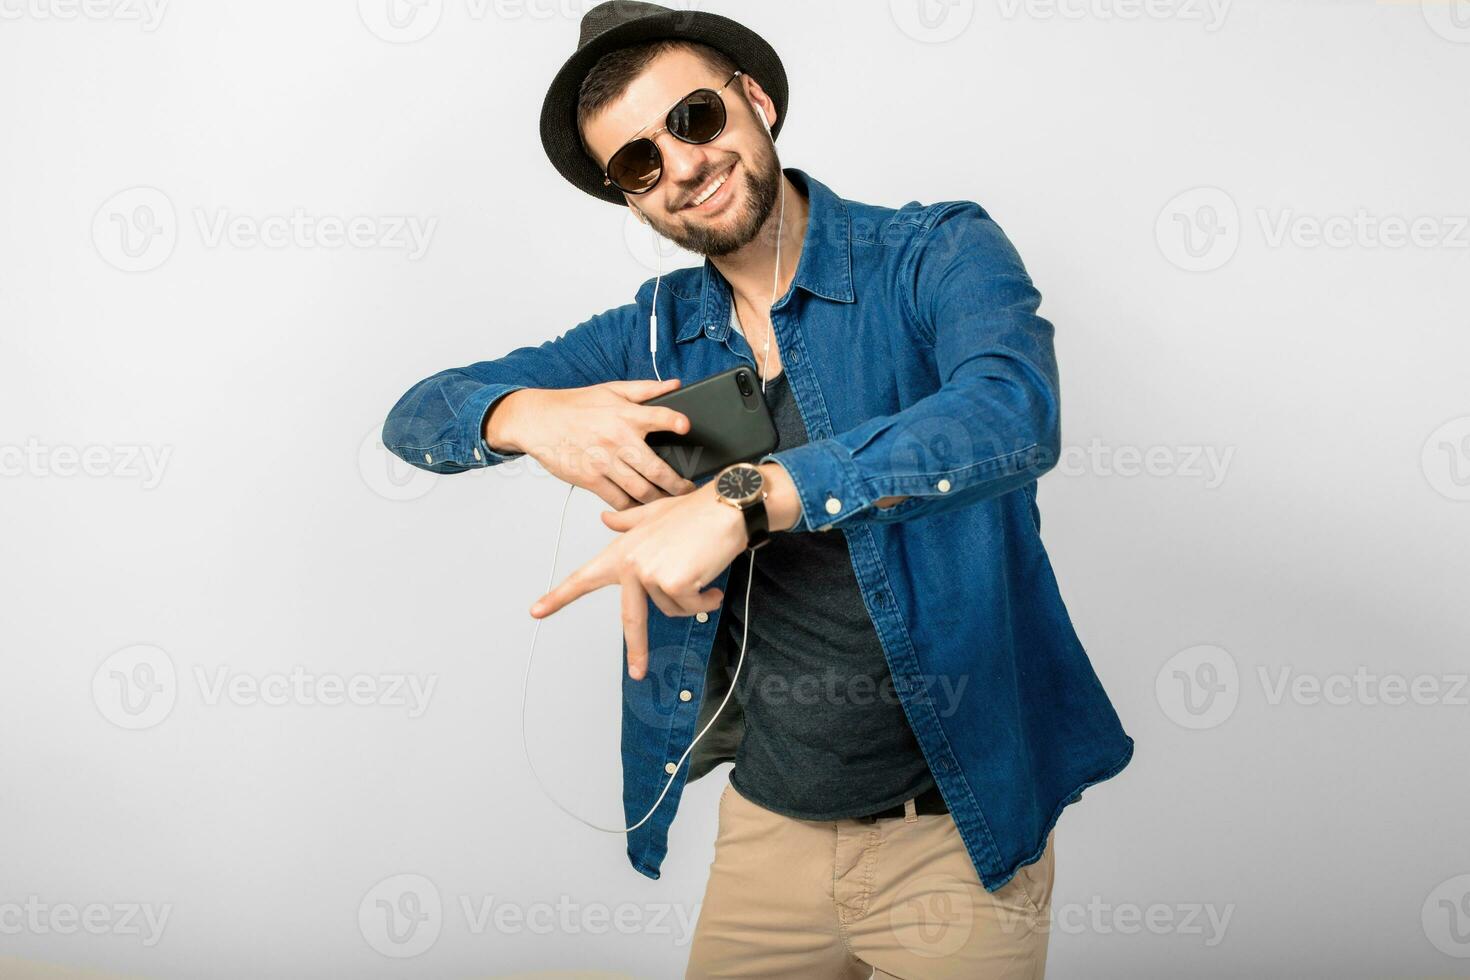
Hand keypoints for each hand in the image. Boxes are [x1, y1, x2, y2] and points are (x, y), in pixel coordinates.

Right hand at [485, 378, 696, 509]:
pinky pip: (618, 500)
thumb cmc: (576, 405)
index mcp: (625, 415)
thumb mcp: (611, 390)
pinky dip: (632, 506)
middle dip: (678, 484)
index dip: (674, 422)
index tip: (686, 428)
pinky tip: (642, 506)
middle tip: (688, 489)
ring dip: (659, 499)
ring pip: (641, 490)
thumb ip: (646, 390)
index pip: (657, 417)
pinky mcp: (590, 479)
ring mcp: (603, 462)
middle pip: (656, 469)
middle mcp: (617, 439)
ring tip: (669, 500)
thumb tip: (676, 384)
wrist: (538, 421)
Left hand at [526, 480, 748, 679]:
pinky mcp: (673, 581)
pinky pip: (691, 606)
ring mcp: (650, 573)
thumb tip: (606, 520)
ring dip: (691, 598)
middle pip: (630, 618)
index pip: (584, 577)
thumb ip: (628, 522)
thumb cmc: (695, 511)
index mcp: (622, 550)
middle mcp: (631, 563)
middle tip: (639, 672)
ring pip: (672, 609)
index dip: (559, 597)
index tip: (537, 611)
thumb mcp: (655, 514)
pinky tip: (711, 580)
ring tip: (700, 572)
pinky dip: (706, 599)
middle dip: (637, 650)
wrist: (725, 506)